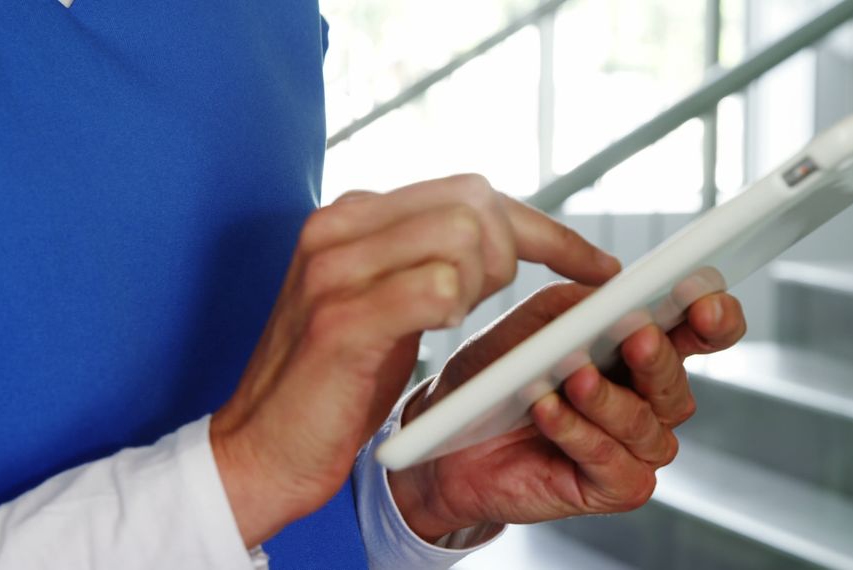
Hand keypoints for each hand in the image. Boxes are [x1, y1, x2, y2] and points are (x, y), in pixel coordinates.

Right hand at [209, 174, 620, 546]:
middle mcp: (337, 226)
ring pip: (461, 235)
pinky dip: (456, 310)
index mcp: (349, 216)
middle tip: (493, 305)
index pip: (469, 191)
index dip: (542, 227)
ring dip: (483, 285)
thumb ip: (422, 258)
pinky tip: (438, 332)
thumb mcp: (380, 302)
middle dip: (515, 254)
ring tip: (452, 322)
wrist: (259, 447)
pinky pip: (436, 288)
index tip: (593, 264)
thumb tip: (499, 236)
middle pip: (474, 201)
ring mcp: (334, 268)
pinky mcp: (339, 320)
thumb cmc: (332, 381)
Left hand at [388, 282, 745, 541]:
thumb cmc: (496, 377)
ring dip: (607, 399)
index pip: (702, 333)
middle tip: (637, 337)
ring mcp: (634, 447)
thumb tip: (619, 292)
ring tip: (571, 378)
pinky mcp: (613, 486)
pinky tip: (549, 412)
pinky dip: (580, 433)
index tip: (705, 302)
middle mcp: (647, 400)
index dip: (716, 319)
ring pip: (646, 425)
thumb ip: (578, 304)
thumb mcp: (532, 323)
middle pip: (678, 384)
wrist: (450, 440)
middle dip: (658, 359)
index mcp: (641, 351)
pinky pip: (615, 462)